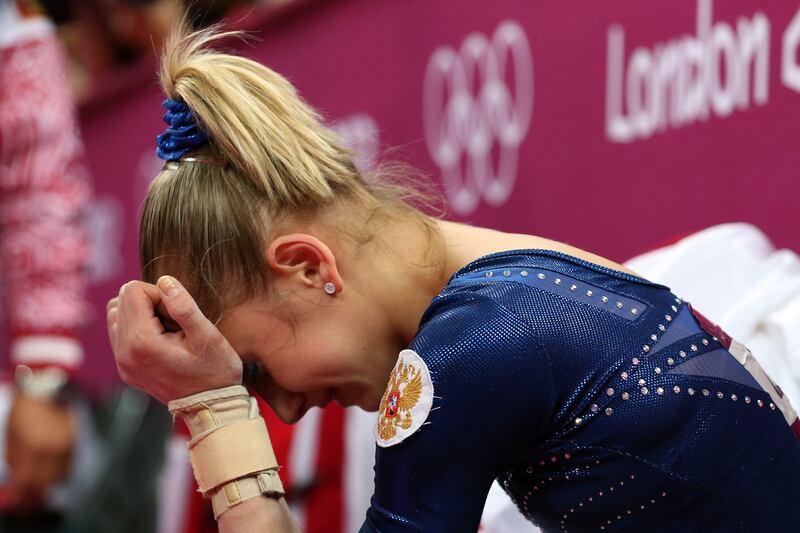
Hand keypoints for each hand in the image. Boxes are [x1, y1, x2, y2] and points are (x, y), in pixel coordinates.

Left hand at [3, 392, 74, 513]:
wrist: (48, 386)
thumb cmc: (26, 408)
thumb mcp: (12, 433)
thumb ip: (15, 456)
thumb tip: (19, 477)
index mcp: (32, 447)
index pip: (28, 479)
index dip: (24, 493)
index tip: (22, 500)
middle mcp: (51, 448)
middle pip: (45, 480)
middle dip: (37, 492)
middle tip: (32, 499)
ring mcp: (66, 444)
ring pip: (59, 474)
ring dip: (50, 484)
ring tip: (43, 489)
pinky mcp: (75, 440)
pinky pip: (68, 464)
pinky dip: (61, 472)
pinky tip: (55, 476)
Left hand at [107, 277, 242, 403]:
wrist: (212, 408)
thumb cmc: (215, 371)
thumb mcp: (207, 335)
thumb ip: (184, 306)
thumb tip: (164, 281)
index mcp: (141, 342)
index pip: (133, 291)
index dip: (160, 294)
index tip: (179, 313)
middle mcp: (123, 353)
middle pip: (121, 300)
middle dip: (149, 302)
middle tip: (175, 321)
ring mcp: (122, 364)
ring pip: (116, 315)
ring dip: (141, 313)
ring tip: (167, 329)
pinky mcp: (125, 369)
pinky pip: (119, 333)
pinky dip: (137, 327)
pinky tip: (160, 339)